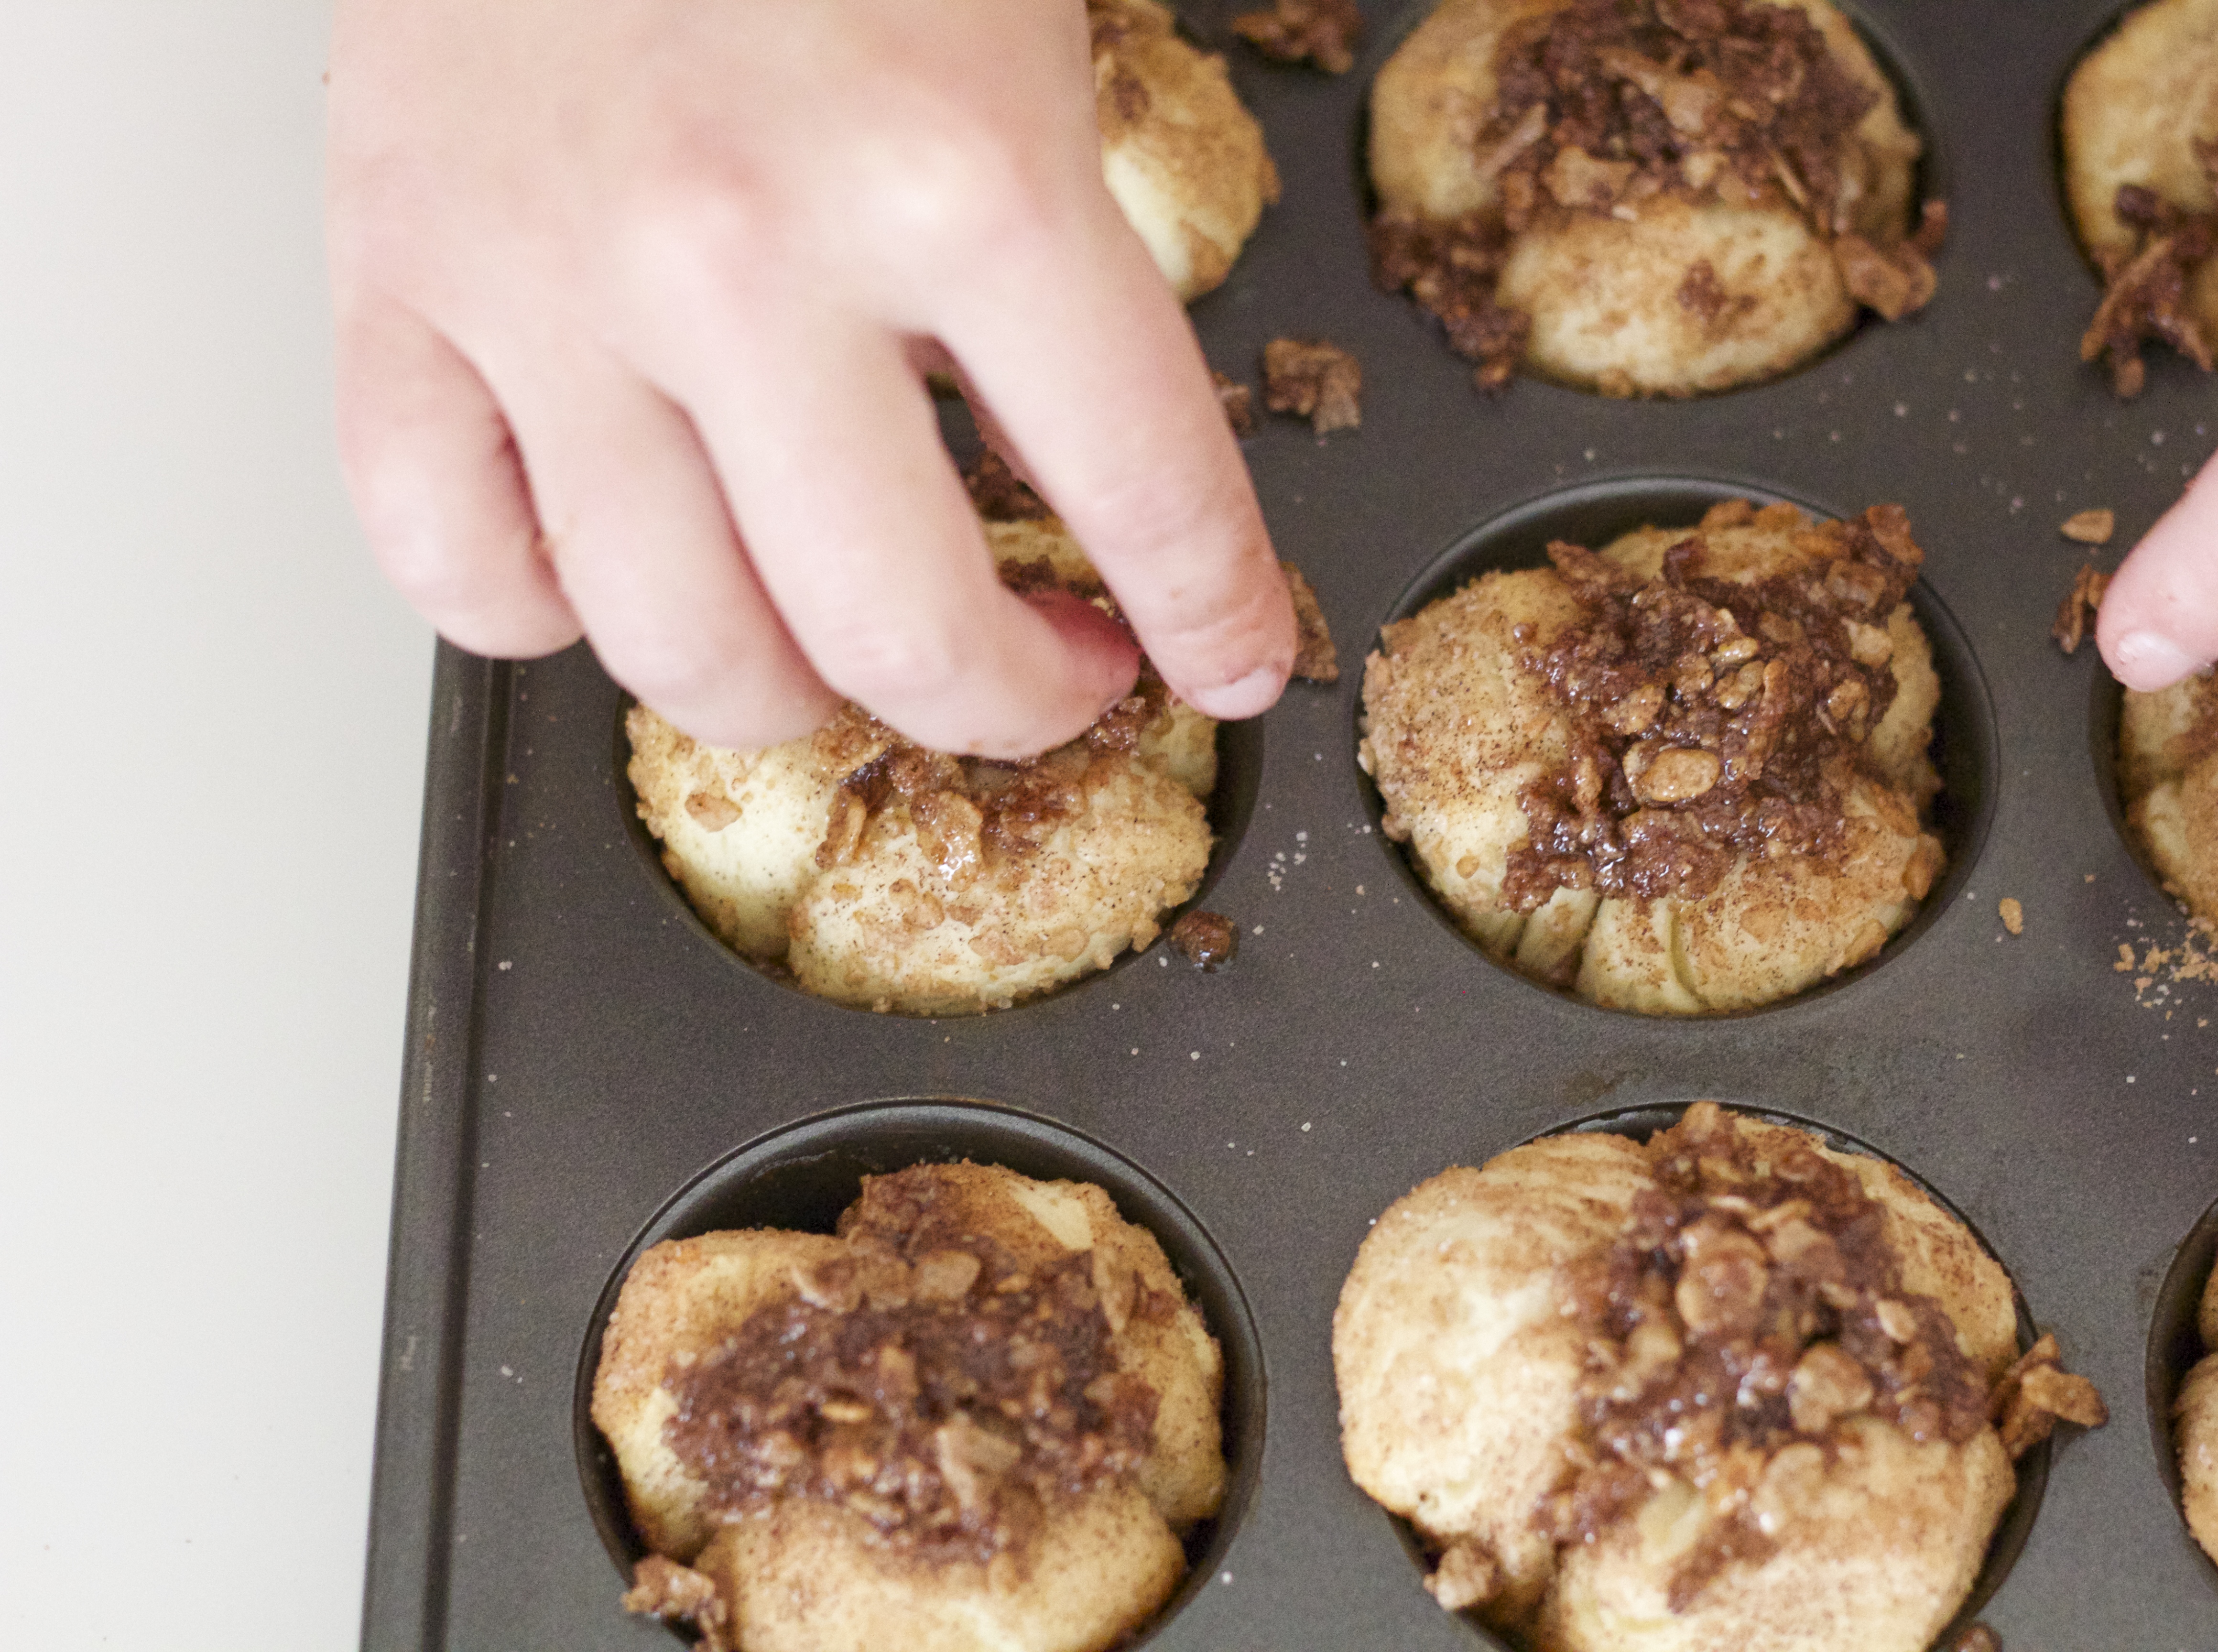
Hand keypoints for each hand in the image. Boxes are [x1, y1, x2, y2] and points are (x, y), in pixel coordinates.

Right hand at [328, 0, 1295, 757]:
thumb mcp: (1026, 36)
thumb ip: (1074, 257)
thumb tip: (1117, 475)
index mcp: (955, 170)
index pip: (1144, 491)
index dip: (1211, 617)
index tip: (1227, 662)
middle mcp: (740, 257)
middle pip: (893, 636)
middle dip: (1004, 701)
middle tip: (1040, 675)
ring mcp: (547, 287)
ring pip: (675, 649)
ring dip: (793, 698)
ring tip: (845, 652)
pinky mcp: (394, 280)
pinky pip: (452, 563)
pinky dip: (542, 615)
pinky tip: (623, 569)